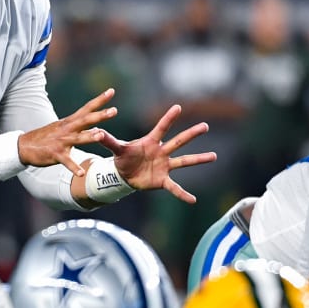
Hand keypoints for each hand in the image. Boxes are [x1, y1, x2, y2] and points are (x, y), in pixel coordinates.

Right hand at [19, 88, 117, 174]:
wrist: (24, 146)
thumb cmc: (47, 137)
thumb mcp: (63, 128)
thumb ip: (80, 127)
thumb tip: (96, 127)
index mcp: (70, 122)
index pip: (87, 108)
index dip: (99, 100)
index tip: (111, 91)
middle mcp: (67, 129)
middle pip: (85, 120)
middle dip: (100, 115)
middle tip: (114, 110)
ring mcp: (61, 141)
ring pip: (78, 138)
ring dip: (89, 136)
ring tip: (101, 135)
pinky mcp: (55, 154)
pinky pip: (67, 162)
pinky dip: (74, 167)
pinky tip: (82, 173)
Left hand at [99, 103, 216, 203]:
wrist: (124, 175)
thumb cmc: (123, 157)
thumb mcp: (116, 148)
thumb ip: (108, 140)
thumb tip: (95, 131)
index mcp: (150, 142)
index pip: (161, 128)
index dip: (168, 118)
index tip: (178, 107)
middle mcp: (161, 152)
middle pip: (178, 141)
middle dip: (191, 134)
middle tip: (205, 126)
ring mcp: (164, 166)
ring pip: (184, 161)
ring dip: (199, 159)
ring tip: (214, 156)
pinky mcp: (162, 180)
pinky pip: (175, 187)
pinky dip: (183, 194)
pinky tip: (193, 200)